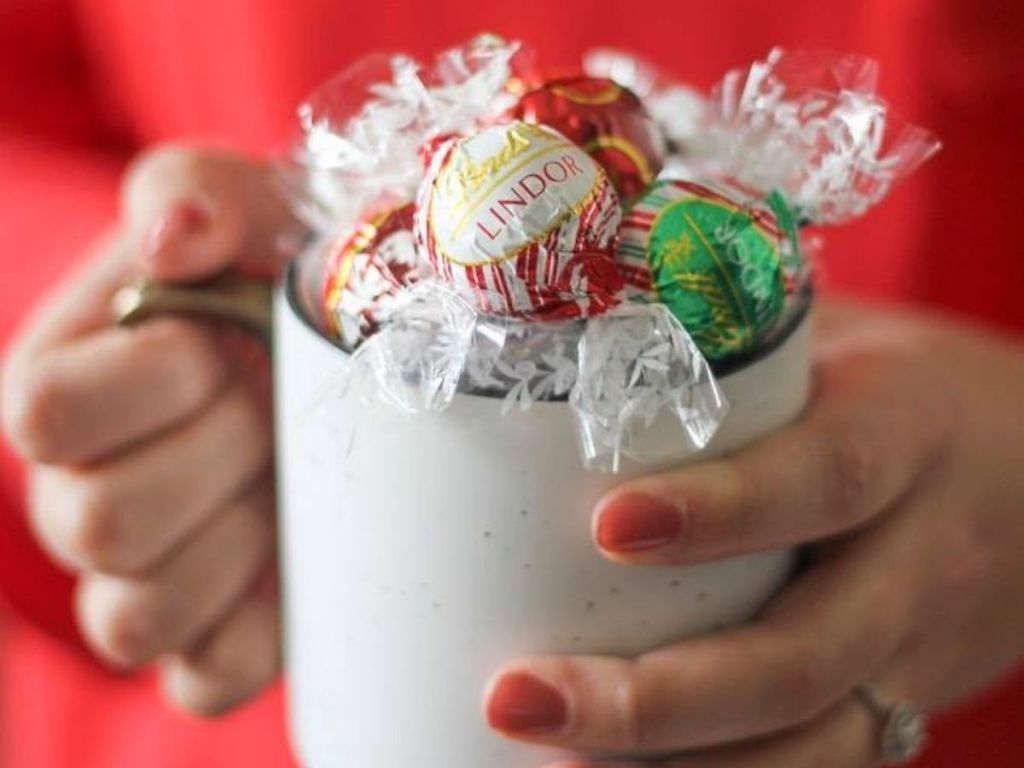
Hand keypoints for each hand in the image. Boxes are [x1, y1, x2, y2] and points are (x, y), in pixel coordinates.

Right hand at [1, 146, 302, 714]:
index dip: (158, 379)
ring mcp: (139, 579)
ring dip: (240, 536)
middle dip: (222, 451)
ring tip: (287, 475)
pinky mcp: (214, 636)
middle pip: (104, 524)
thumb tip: (173, 242)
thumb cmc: (268, 276)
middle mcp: (77, 497)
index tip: (227, 341)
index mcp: (57, 392)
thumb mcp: (237, 207)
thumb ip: (192, 195)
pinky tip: (294, 554)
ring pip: (139, 617)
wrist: (326, 346)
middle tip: (275, 409)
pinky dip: (258, 629)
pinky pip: (207, 678)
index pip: (44, 416)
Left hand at [485, 300, 1023, 765]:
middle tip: (518, 697)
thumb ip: (737, 344)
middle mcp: (926, 558)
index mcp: (913, 435)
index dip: (723, 510)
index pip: (826, 479)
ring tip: (543, 760)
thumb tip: (576, 326)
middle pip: (802, 655)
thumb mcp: (847, 342)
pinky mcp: (902, 702)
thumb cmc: (911, 390)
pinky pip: (819, 766)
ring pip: (810, 743)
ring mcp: (919, 649)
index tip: (605, 528)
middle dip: (656, 698)